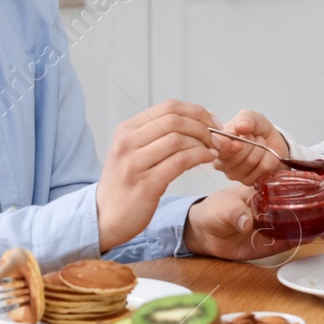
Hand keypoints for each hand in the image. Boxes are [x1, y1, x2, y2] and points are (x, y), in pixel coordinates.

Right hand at [96, 99, 219, 251]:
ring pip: (178, 139)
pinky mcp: (146, 183)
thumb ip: (159, 135)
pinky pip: (180, 161)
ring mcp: (135, 162)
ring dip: (204, 143)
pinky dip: (199, 157)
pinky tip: (207, 160)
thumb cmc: (127, 183)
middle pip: (175, 120)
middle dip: (203, 126)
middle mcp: (128, 142)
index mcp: (127, 129)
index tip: (213, 123)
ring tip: (214, 151)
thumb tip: (196, 120)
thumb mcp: (135, 151)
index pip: (169, 107)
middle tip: (218, 138)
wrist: (106, 216)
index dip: (197, 111)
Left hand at [182, 183, 323, 259]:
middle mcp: (278, 202)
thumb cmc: (212, 212)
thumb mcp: (221, 208)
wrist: (204, 235)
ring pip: (310, 216)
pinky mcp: (278, 239)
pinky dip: (315, 235)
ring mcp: (281, 220)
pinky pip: (300, 236)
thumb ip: (234, 213)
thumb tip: (247, 221)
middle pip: (310, 197)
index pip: (298, 179)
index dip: (319, 182)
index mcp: (268, 186)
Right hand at [212, 109, 287, 184]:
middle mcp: (221, 163)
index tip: (239, 142)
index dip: (229, 147)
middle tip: (253, 137)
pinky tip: (264, 155)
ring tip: (259, 144)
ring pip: (252, 162)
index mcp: (217, 145)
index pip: (219, 150)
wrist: (271, 141)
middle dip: (252, 142)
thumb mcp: (251, 116)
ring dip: (262, 148)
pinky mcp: (248, 182)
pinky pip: (264, 168)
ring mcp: (234, 174)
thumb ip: (245, 118)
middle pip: (237, 157)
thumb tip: (241, 127)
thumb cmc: (255, 129)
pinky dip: (269, 157)